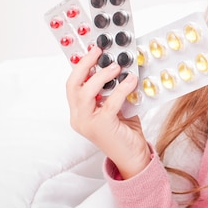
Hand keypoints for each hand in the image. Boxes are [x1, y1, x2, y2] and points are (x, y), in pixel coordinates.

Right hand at [66, 47, 149, 178]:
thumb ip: (114, 91)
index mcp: (79, 112)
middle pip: (73, 85)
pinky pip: (110, 102)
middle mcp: (78, 118)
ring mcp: (87, 123)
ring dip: (101, 76)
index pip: (73, 85)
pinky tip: (131, 80)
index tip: (93, 50)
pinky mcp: (101, 127)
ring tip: (116, 66)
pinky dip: (121, 89)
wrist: (134, 156)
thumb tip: (123, 68)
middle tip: (99, 51)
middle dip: (84, 65)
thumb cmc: (125, 132)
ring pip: (86, 92)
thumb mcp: (117, 107)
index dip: (81, 66)